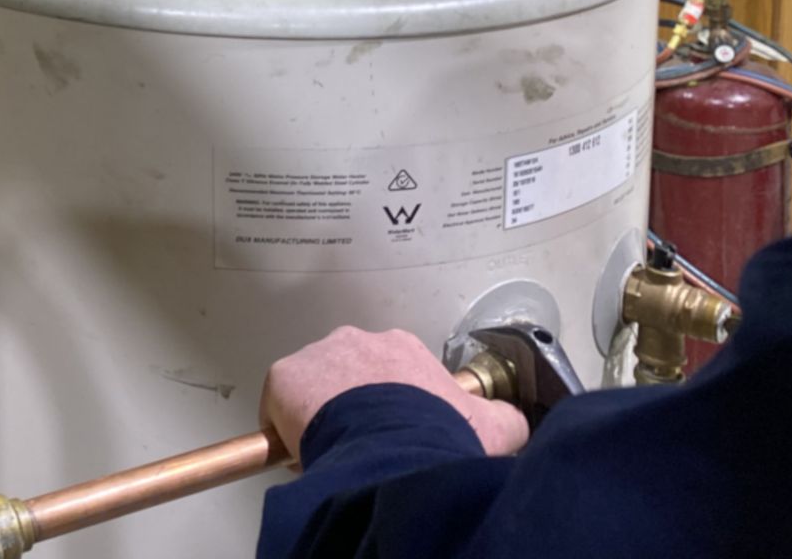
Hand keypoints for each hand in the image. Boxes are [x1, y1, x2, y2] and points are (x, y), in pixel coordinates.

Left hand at [260, 327, 527, 462]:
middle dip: (354, 404)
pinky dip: (287, 425)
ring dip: (322, 413)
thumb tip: (511, 418)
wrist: (392, 447)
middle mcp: (359, 340)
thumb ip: (503, 417)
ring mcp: (318, 354)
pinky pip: (281, 402)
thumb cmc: (437, 434)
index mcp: (404, 348)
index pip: (392, 373)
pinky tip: (305, 451)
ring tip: (335, 449)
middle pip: (350, 374)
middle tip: (362, 442)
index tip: (390, 431)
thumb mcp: (492, 428)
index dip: (390, 405)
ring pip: (315, 386)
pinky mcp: (284, 376)